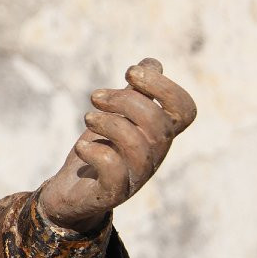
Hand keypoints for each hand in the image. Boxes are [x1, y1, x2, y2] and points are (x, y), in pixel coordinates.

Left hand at [39, 58, 196, 233]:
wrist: (71, 195)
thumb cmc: (98, 152)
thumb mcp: (116, 118)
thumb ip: (135, 93)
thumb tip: (153, 63)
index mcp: (158, 135)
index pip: (185, 110)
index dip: (164, 86)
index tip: (130, 72)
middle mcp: (154, 156)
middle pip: (159, 124)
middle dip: (126, 100)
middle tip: (96, 96)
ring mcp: (135, 176)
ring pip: (139, 146)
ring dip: (110, 123)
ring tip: (88, 118)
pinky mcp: (112, 193)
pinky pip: (115, 171)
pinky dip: (96, 152)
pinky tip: (82, 147)